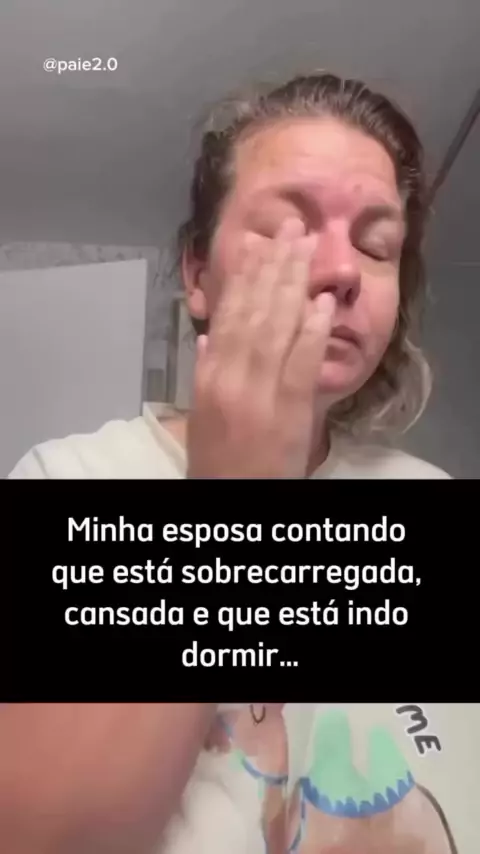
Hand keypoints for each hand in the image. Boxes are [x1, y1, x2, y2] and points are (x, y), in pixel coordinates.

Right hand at [187, 219, 334, 477]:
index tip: (255, 243)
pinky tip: (322, 301)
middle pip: (255, 311)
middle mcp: (232, 378)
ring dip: (294, 283)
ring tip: (307, 248)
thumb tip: (210, 337)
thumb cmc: (217, 461)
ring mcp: (263, 393)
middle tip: (290, 228)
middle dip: (274, 266)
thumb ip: (205, 373)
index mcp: (208, 378)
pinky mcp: (292, 410)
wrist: (235, 499)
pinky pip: (303, 362)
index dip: (243, 276)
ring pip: (278, 327)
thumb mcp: (201, 415)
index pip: (228, 316)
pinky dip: (312, 329)